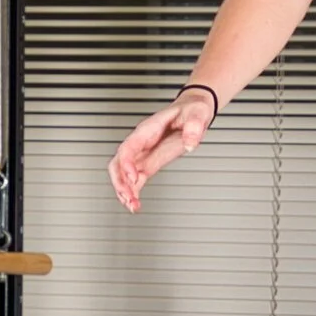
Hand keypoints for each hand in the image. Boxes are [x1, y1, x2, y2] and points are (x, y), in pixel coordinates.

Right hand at [108, 90, 216, 211]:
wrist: (193, 110)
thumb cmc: (192, 109)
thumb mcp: (197, 114)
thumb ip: (194, 128)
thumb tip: (191, 144)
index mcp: (148, 130)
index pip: (128, 147)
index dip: (127, 164)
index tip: (134, 178)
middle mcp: (141, 143)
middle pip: (118, 163)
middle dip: (120, 182)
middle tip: (130, 198)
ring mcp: (144, 153)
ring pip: (123, 174)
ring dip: (125, 191)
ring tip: (133, 207)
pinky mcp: (150, 162)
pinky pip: (135, 179)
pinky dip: (133, 191)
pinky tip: (135, 204)